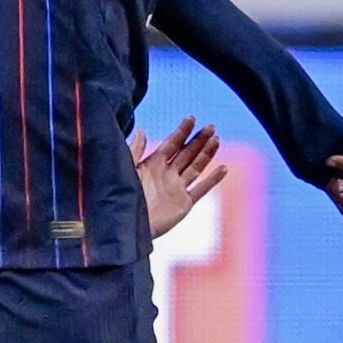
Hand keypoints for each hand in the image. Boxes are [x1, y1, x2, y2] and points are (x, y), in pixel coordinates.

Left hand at [132, 117, 226, 239]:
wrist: (124, 224)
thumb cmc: (119, 197)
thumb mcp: (125, 169)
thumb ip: (135, 151)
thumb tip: (142, 131)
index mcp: (153, 164)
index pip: (171, 144)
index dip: (181, 131)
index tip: (191, 118)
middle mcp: (167, 174)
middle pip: (187, 153)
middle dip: (199, 139)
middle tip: (210, 126)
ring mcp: (176, 188)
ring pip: (196, 167)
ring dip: (207, 153)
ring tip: (216, 139)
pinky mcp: (183, 204)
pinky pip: (201, 190)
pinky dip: (213, 180)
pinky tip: (223, 168)